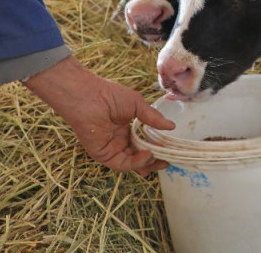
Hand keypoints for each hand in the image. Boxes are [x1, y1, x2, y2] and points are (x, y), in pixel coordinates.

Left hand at [22, 55, 174, 174]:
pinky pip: (122, 164)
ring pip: (132, 163)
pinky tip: (147, 154)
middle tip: (168, 160)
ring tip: (161, 159)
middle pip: (139, 156)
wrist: (89, 96)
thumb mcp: (137, 105)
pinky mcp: (104, 155)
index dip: (156, 147)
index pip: (144, 142)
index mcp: (126, 128)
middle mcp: (119, 140)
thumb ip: (153, 118)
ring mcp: (112, 148)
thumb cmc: (110, 96)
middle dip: (154, 160)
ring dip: (148, 163)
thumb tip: (171, 126)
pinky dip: (136, 162)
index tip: (170, 148)